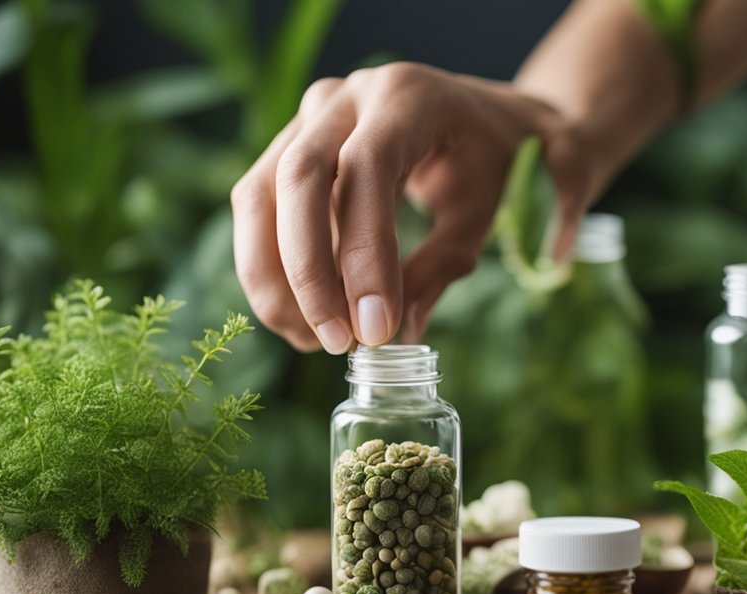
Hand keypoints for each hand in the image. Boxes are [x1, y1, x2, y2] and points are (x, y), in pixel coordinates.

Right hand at [231, 63, 591, 352]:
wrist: (476, 112)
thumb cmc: (489, 158)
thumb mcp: (486, 209)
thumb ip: (447, 265)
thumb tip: (402, 332)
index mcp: (408, 97)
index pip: (368, 169)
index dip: (364, 252)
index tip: (376, 328)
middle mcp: (346, 97)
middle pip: (298, 177)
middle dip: (308, 272)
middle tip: (336, 343)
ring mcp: (308, 117)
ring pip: (258, 195)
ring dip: (275, 278)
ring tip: (315, 342)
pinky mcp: (285, 144)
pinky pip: (257, 207)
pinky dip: (269, 268)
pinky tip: (302, 319)